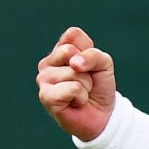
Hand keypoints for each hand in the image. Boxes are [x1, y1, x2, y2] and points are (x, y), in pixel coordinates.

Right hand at [35, 26, 116, 140]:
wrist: (102, 114)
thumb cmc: (99, 86)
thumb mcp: (104, 64)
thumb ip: (93, 55)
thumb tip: (74, 64)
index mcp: (59, 50)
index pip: (72, 34)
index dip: (89, 50)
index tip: (90, 65)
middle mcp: (47, 63)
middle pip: (70, 52)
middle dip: (87, 69)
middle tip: (86, 82)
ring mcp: (43, 79)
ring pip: (73, 72)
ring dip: (86, 85)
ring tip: (81, 93)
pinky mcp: (46, 96)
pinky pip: (72, 88)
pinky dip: (81, 96)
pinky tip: (75, 102)